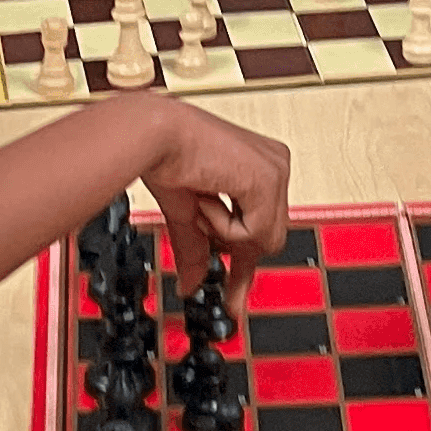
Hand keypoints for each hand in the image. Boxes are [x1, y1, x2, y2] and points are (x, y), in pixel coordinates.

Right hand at [136, 101, 290, 322]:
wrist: (154, 135)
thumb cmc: (165, 154)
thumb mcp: (188, 212)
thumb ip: (197, 247)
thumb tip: (191, 284)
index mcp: (260, 164)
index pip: (264, 223)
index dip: (247, 260)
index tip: (237, 295)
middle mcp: (275, 164)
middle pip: (268, 237)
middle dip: (236, 253)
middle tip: (223, 280)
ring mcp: (276, 170)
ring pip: (261, 240)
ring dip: (221, 231)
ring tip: (199, 200)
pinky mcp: (268, 180)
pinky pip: (252, 233)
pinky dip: (222, 224)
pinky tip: (206, 196)